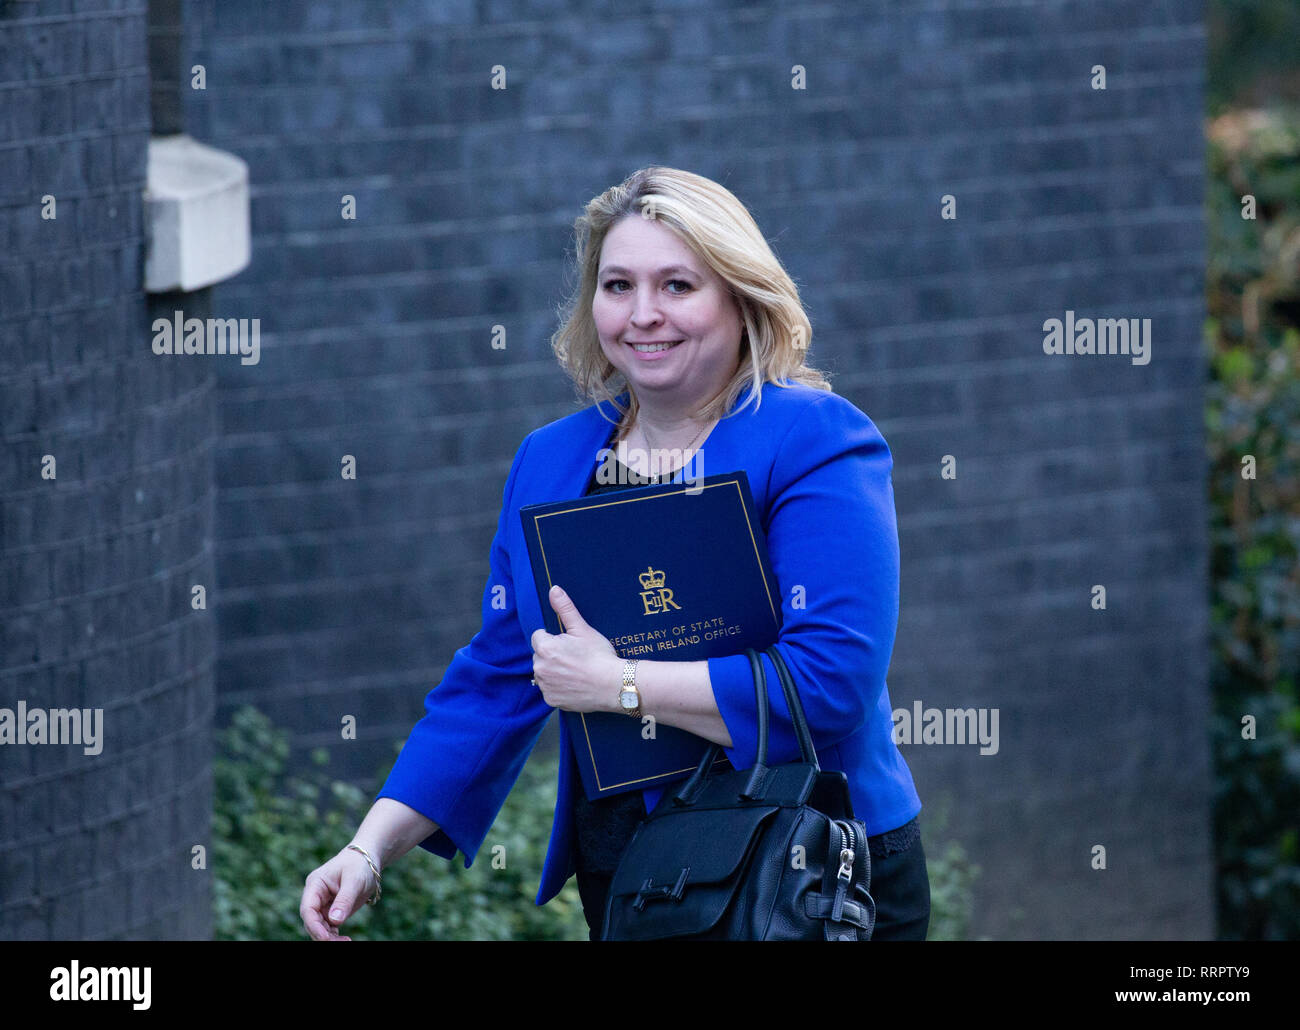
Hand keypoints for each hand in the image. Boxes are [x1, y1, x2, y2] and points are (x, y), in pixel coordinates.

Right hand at [300, 848, 378, 940]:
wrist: (367, 860)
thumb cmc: (359, 865)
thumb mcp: (354, 880)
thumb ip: (344, 899)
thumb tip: (334, 921)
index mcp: (315, 884)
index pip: (308, 909)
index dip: (314, 926)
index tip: (325, 938)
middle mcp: (315, 896)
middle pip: (312, 921)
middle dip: (323, 934)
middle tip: (342, 942)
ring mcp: (322, 904)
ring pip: (320, 926)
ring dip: (330, 937)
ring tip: (347, 941)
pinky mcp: (331, 910)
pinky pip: (328, 927)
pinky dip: (334, 935)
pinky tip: (345, 939)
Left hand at [530, 585, 621, 713]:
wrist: (613, 685)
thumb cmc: (599, 655)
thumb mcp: (583, 629)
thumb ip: (565, 608)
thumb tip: (554, 589)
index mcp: (545, 648)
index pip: (538, 637)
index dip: (554, 638)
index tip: (570, 644)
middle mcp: (540, 668)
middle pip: (540, 655)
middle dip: (552, 655)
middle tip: (574, 658)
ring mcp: (545, 686)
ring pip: (544, 673)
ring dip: (553, 671)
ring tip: (575, 671)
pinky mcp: (552, 700)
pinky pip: (550, 690)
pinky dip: (559, 688)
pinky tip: (574, 684)